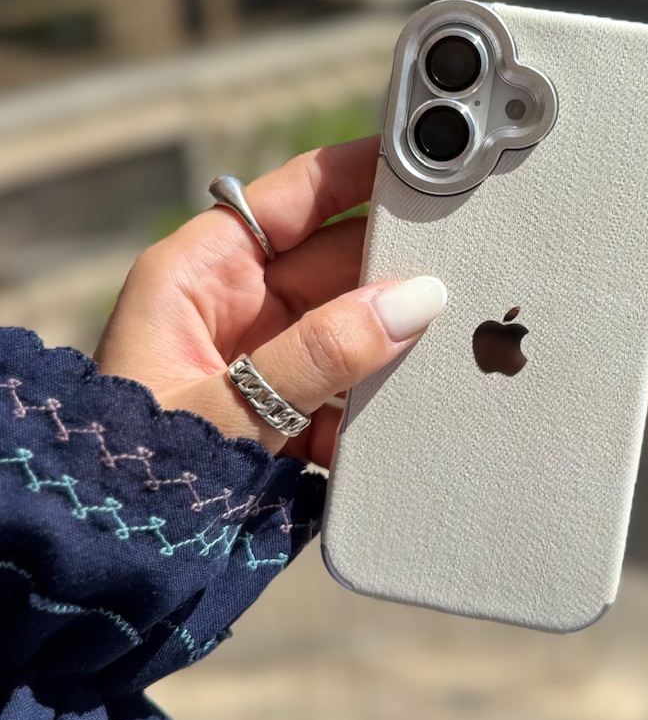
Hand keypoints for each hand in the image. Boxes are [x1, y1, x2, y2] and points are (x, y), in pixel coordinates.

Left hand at [94, 136, 446, 467]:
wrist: (113, 558)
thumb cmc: (139, 472)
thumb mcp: (231, 407)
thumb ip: (322, 353)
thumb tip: (416, 301)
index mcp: (200, 274)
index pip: (292, 198)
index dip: (358, 172)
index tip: (426, 161)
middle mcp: (234, 306)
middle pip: (335, 264)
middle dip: (392, 274)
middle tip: (461, 270)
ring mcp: (262, 359)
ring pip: (350, 328)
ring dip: (390, 346)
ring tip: (446, 349)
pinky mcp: (284, 411)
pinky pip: (346, 386)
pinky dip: (375, 404)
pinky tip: (407, 415)